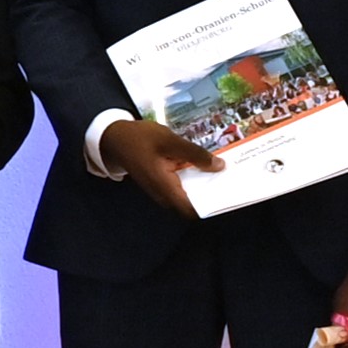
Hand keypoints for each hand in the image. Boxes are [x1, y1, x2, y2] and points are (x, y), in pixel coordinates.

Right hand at [107, 117, 224, 215]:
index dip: (212, 203)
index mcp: (166, 189)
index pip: (194, 209)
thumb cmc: (141, 139)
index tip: (229, 191)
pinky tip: (204, 164)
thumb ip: (195, 155)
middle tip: (231, 178)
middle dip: (212, 192)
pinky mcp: (162, 183)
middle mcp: (165, 196)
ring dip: (204, 184)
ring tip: (222, 169)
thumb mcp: (170, 141)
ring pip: (188, 194)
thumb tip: (220, 166)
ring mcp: (162, 191)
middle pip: (193, 204)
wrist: (115, 138)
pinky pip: (182, 186)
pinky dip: (194, 178)